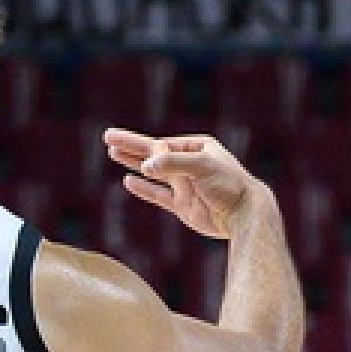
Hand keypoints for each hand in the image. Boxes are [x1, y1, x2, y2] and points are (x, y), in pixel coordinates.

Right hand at [104, 127, 259, 239]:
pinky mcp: (182, 205)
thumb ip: (172, 163)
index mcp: (196, 148)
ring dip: (133, 163)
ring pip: (152, 172)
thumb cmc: (228, 185)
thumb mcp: (201, 167)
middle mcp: (188, 164)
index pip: (162, 144)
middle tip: (107, 136)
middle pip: (152, 153)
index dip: (141, 145)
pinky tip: (128, 180)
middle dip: (130, 146)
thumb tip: (145, 166)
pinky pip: (158, 195)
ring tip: (112, 153)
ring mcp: (184, 185)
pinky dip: (143, 189)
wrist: (243, 214)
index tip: (137, 152)